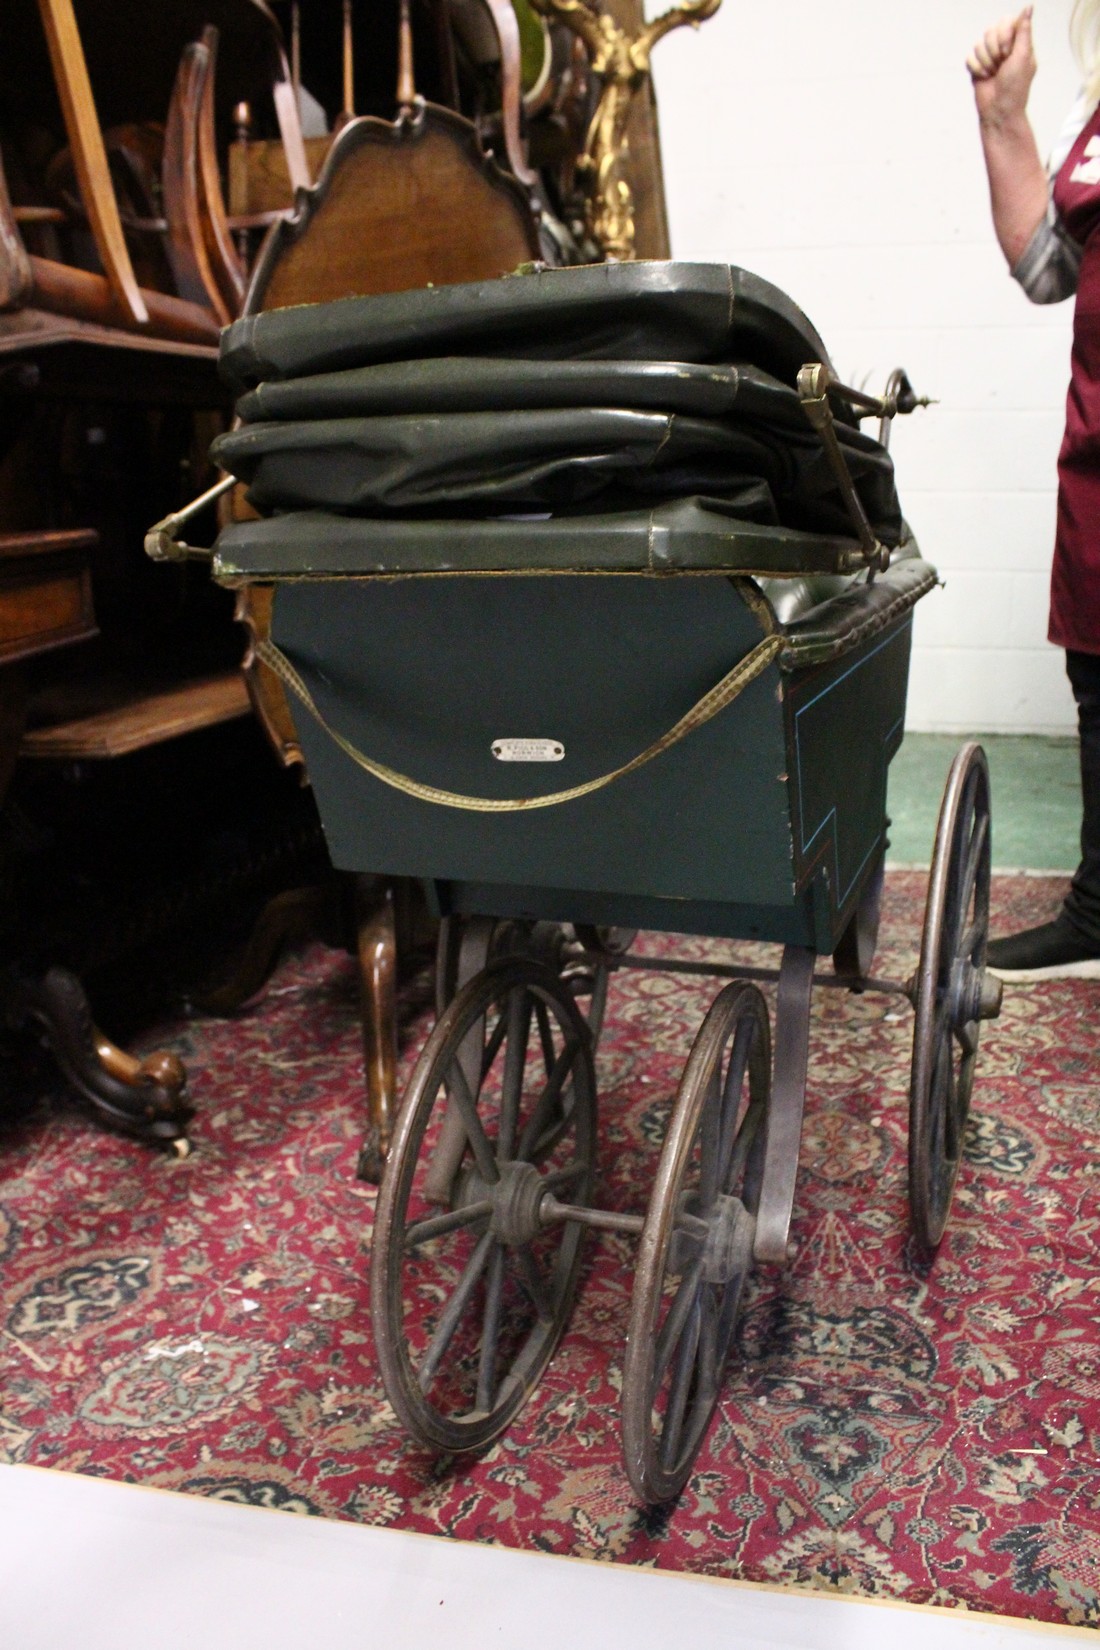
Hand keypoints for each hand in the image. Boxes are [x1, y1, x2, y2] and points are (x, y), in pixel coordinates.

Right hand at [967, 8, 1036, 125]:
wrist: (999, 111)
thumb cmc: (1015, 87)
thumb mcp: (1023, 56)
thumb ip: (1024, 30)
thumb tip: (1029, 5)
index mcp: (1019, 42)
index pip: (1006, 21)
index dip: (1004, 35)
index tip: (1008, 52)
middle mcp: (1003, 47)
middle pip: (990, 31)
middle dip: (994, 50)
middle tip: (1001, 65)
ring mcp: (989, 57)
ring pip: (979, 44)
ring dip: (986, 62)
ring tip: (993, 74)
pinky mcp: (977, 67)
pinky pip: (970, 57)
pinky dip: (976, 69)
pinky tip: (984, 78)